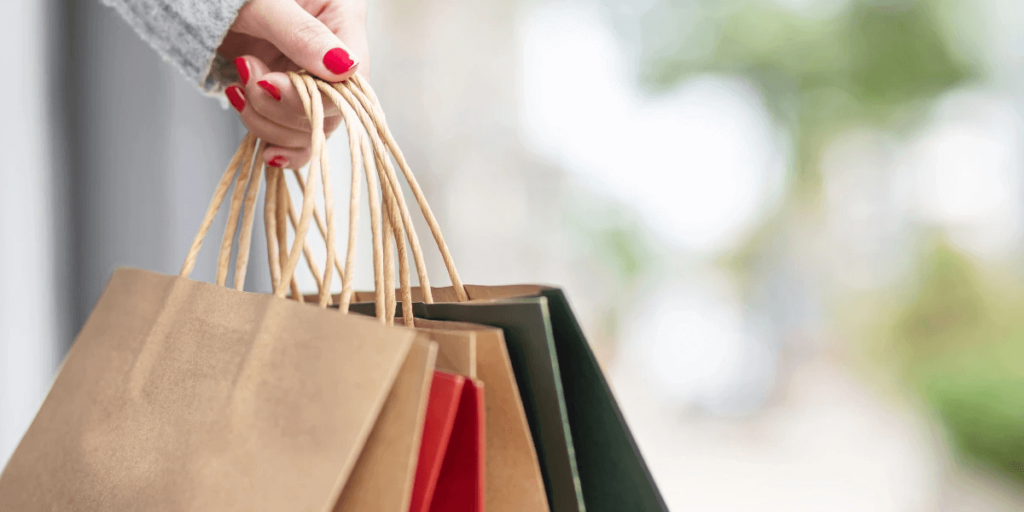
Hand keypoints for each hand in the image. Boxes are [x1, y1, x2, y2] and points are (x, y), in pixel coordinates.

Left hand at [217, 0, 368, 167]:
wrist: (198, 2)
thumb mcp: (265, 3)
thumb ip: (302, 33)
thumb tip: (344, 68)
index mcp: (341, 19)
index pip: (352, 78)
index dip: (319, 97)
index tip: (270, 84)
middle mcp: (333, 55)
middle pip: (331, 110)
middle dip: (282, 107)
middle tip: (248, 76)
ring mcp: (309, 78)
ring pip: (309, 128)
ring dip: (268, 121)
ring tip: (239, 85)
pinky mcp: (286, 97)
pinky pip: (292, 135)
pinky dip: (270, 137)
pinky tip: (254, 130)